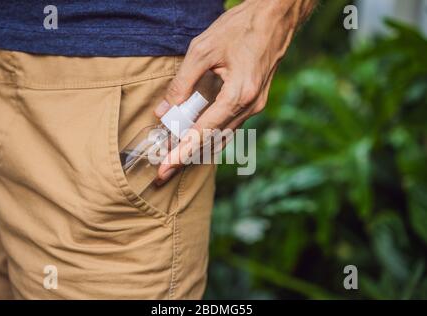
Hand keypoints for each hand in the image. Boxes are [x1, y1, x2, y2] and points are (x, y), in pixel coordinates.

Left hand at [154, 0, 316, 183]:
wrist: (276, 17)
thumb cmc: (241, 27)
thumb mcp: (203, 49)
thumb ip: (182, 82)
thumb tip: (164, 110)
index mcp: (239, 94)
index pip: (204, 132)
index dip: (182, 152)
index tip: (165, 168)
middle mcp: (251, 106)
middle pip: (214, 141)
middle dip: (187, 158)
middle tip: (164, 172)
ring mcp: (256, 106)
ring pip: (224, 136)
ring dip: (200, 149)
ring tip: (176, 159)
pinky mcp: (256, 102)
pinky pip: (231, 126)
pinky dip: (213, 136)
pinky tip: (199, 141)